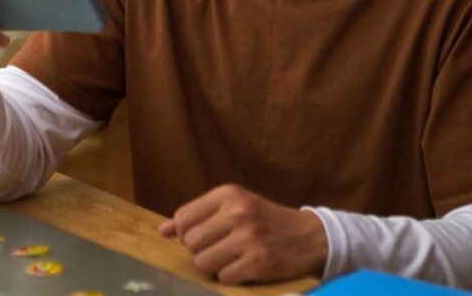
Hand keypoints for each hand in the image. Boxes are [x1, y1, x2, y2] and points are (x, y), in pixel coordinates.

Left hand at [158, 184, 327, 284]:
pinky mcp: (258, 261)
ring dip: (215, 266)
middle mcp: (238, 212)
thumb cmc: (266, 221)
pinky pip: (223, 278)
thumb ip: (198, 216)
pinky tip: (246, 267)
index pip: (184, 217)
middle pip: (191, 243)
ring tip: (233, 258)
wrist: (309, 237)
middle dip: (202, 251)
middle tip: (223, 248)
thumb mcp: (234, 207)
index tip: (206, 236)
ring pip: (203, 263)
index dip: (189, 234)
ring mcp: (249, 237)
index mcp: (229, 194)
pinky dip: (232, 277)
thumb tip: (162, 231)